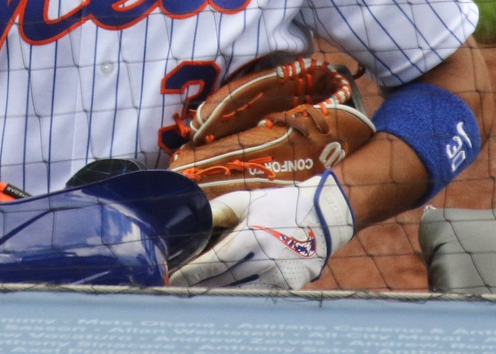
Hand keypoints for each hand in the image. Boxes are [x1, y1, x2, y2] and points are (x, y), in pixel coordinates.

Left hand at [169, 171, 353, 289]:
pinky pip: (256, 294)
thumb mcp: (247, 201)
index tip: (173, 277)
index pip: (213, 262)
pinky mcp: (288, 287)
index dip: (191, 272)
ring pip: (237, 291)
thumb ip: (219, 211)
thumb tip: (192, 221)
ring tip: (195, 292)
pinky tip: (223, 293)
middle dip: (198, 285)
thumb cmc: (279, 205)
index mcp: (252, 236)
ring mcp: (278, 276)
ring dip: (215, 292)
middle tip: (177, 287)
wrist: (323, 217)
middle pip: (222, 280)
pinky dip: (238, 294)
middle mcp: (264, 259)